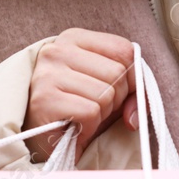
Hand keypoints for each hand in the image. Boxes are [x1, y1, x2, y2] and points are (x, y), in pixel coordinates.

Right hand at [24, 28, 139, 162]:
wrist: (41, 140)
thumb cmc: (77, 110)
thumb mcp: (109, 89)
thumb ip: (133, 90)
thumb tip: (137, 114)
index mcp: (74, 38)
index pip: (124, 49)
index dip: (133, 78)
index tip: (121, 92)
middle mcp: (57, 50)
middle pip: (118, 72)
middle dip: (117, 98)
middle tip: (95, 108)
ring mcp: (47, 74)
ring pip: (106, 93)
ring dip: (102, 114)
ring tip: (82, 116)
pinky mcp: (44, 99)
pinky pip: (91, 111)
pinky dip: (90, 126)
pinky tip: (74, 126)